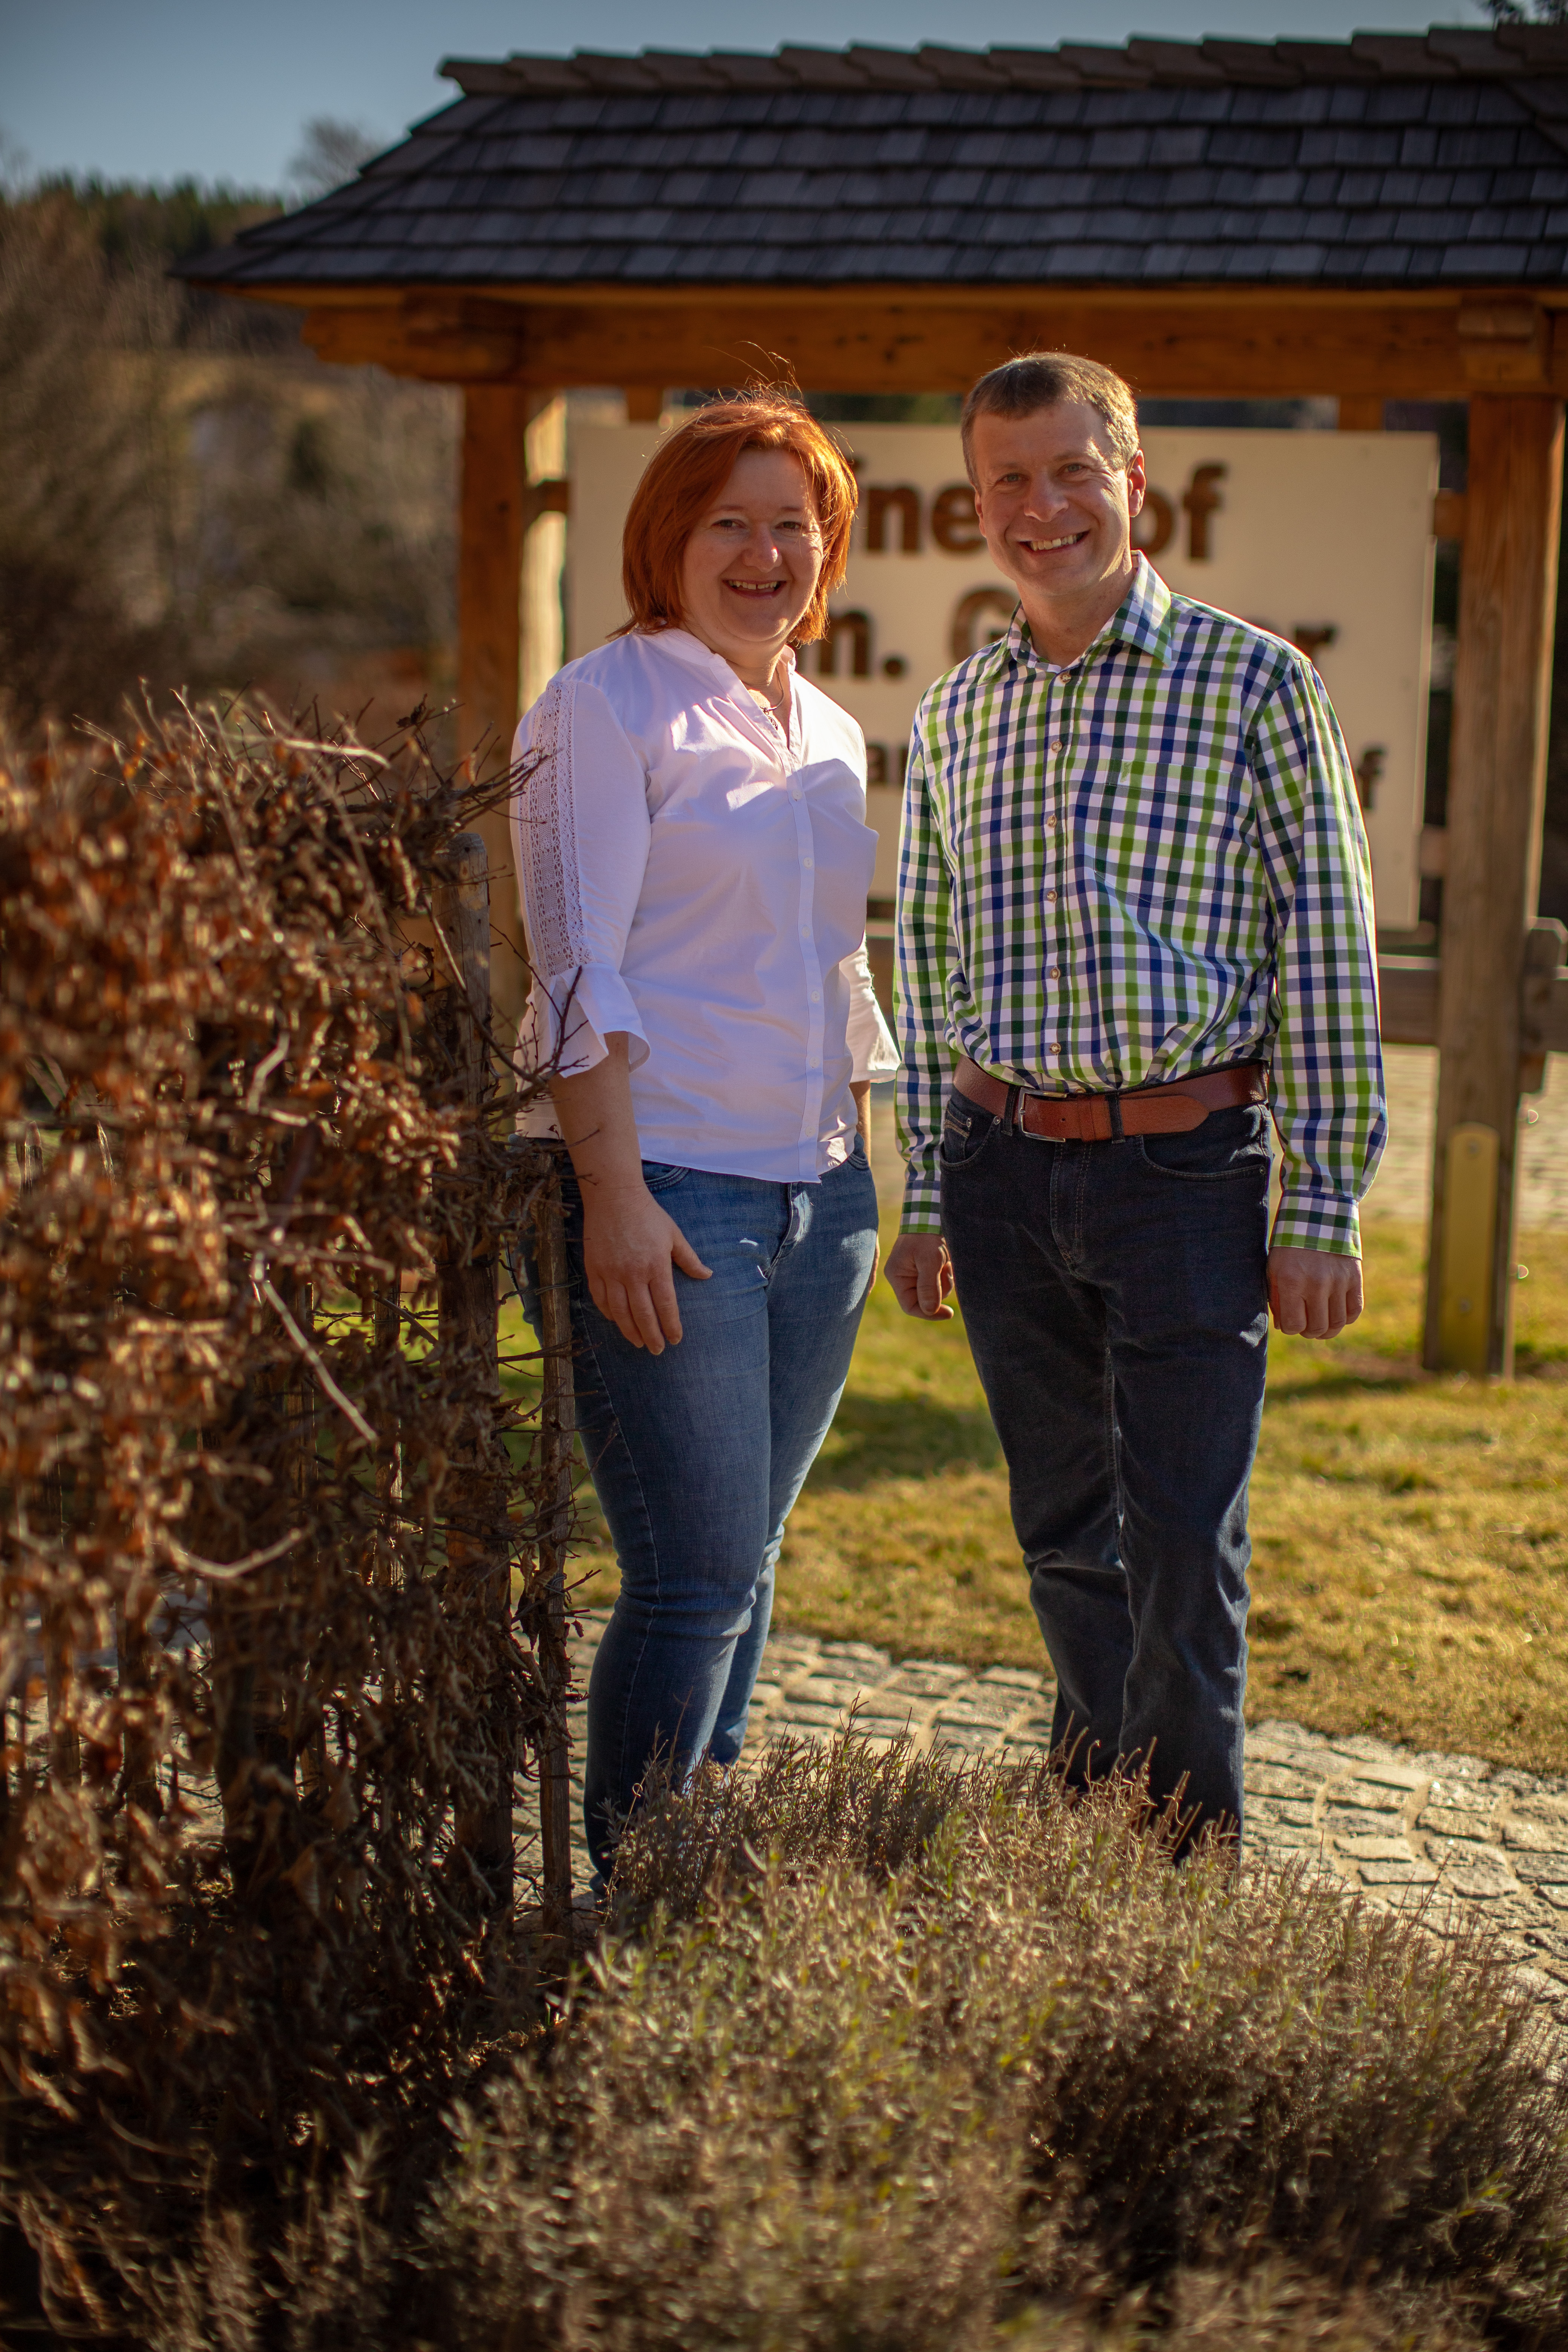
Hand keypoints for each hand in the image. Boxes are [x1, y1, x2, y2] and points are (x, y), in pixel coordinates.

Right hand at [582, 1179, 710, 1351]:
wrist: (614, 1196)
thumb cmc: (648, 1214)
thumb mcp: (674, 1234)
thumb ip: (689, 1258)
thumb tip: (707, 1275)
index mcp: (656, 1265)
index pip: (666, 1304)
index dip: (671, 1325)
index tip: (675, 1340)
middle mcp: (633, 1273)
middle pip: (643, 1314)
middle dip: (651, 1336)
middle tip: (657, 1350)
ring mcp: (611, 1272)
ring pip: (620, 1312)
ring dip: (629, 1331)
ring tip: (638, 1343)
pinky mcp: (594, 1268)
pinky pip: (600, 1299)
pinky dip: (608, 1314)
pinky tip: (616, 1321)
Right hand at [885, 1232, 954, 1320]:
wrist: (932, 1214)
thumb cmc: (926, 1235)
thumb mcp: (930, 1261)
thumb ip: (929, 1287)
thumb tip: (929, 1311)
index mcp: (897, 1276)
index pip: (910, 1306)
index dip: (928, 1314)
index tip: (949, 1313)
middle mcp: (904, 1277)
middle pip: (925, 1300)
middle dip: (940, 1290)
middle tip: (947, 1272)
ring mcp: (916, 1273)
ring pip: (935, 1292)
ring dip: (945, 1280)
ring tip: (947, 1263)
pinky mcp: (927, 1268)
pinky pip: (939, 1281)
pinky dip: (946, 1274)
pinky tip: (948, 1262)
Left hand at [1268, 1244, 1362, 1338]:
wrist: (1318, 1216)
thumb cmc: (1289, 1246)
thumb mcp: (1274, 1268)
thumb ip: (1277, 1298)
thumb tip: (1284, 1326)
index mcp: (1292, 1281)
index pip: (1294, 1325)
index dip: (1291, 1329)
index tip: (1290, 1322)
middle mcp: (1316, 1283)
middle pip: (1317, 1328)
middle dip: (1309, 1332)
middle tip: (1306, 1326)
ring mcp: (1338, 1281)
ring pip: (1337, 1323)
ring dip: (1328, 1330)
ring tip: (1321, 1326)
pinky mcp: (1354, 1277)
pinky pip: (1355, 1310)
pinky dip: (1346, 1318)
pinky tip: (1336, 1313)